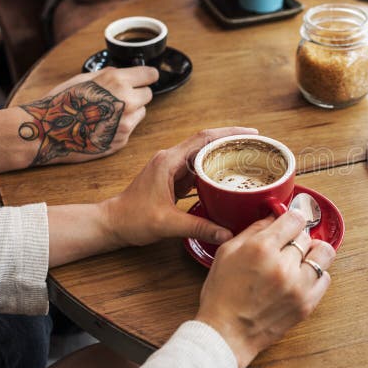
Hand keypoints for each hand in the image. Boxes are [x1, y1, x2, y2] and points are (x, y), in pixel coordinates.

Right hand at [19, 67, 158, 165]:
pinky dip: (121, 126)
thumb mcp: (84, 79)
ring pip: (141, 112)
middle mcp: (126, 102)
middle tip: (119, 96)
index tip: (146, 77)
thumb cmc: (61, 102)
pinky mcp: (122, 140)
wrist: (47, 131)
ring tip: (107, 112)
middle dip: (137, 94)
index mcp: (117, 82)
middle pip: (148, 95)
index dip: (147, 76)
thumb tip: (124, 72)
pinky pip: (130, 128)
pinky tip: (102, 125)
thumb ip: (108, 74)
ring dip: (131, 111)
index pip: (150, 75)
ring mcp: (126, 124)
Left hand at [101, 127, 256, 246]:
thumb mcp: (167, 224)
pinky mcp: (172, 178)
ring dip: (223, 155)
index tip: (250, 134)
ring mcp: (171, 168)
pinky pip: (197, 168)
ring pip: (202, 155)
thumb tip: (227, 234)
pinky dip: (213, 170)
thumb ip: (199, 227)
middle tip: (255, 147)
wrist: (112, 223)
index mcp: (169, 161)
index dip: (228, 133)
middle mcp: (171, 159)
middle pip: (206, 142)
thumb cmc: (132, 219)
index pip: (204, 138)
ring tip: (247, 160)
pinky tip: (227, 177)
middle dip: (231, 142)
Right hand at [196, 213, 336, 367]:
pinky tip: (302, 277)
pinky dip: (316, 274)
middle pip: (307, 236)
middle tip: (286, 246)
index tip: (290, 223)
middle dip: (297, 238)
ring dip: (313, 253)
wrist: (225, 334)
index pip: (295, 219)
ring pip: (323, 254)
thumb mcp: (227, 252)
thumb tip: (273, 216)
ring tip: (300, 259)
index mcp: (262, 248)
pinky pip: (325, 278)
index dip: (292, 218)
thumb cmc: (222, 294)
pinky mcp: (307, 304)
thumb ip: (253, 230)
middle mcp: (283, 265)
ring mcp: (298, 286)